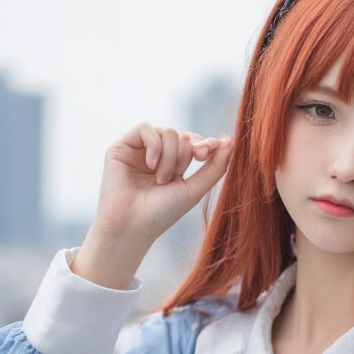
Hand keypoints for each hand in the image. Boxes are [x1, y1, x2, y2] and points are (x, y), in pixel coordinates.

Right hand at [92, 123, 233, 246]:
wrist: (132, 225)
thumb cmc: (162, 213)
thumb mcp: (195, 190)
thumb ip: (215, 167)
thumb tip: (231, 141)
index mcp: (175, 166)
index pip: (194, 143)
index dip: (204, 144)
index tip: (209, 152)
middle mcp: (158, 156)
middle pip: (183, 136)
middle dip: (184, 156)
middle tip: (174, 177)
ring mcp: (140, 150)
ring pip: (168, 131)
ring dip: (169, 157)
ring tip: (160, 180)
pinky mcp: (123, 146)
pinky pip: (146, 128)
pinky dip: (154, 145)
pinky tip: (151, 165)